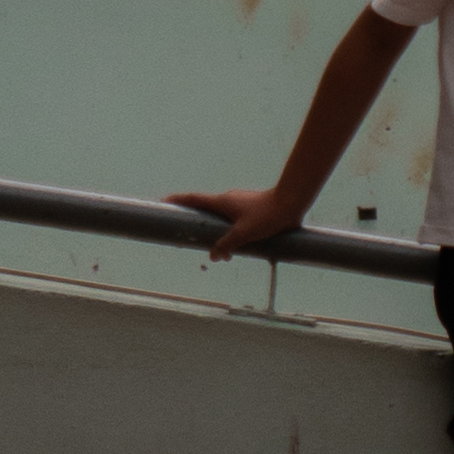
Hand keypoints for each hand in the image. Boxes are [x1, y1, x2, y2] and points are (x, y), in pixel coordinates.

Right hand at [180, 181, 312, 264]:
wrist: (292, 203)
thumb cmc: (267, 216)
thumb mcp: (243, 234)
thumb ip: (226, 245)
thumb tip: (213, 255)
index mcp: (222, 202)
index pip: (193, 199)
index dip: (177, 200)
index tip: (162, 203)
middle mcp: (228, 200)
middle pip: (205, 210)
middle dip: (196, 223)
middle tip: (186, 236)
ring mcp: (239, 204)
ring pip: (221, 220)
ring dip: (217, 234)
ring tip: (220, 255)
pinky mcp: (250, 210)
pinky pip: (233, 222)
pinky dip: (230, 235)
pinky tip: (237, 250)